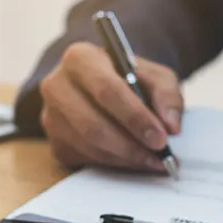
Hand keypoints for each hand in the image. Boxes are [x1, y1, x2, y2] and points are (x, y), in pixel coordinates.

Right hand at [40, 42, 182, 170]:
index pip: (106, 90)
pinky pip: (86, 159)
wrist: (106, 89)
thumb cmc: (130, 79)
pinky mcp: (56, 142)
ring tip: (154, 161)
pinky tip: (135, 160)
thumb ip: (167, 95)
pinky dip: (115, 164)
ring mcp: (51, 116)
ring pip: (89, 146)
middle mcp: (57, 86)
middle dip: (131, 145)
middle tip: (160, 156)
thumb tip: (171, 125)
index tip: (161, 138)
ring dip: (126, 158)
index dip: (135, 118)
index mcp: (81, 58)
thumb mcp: (156, 76)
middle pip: (93, 124)